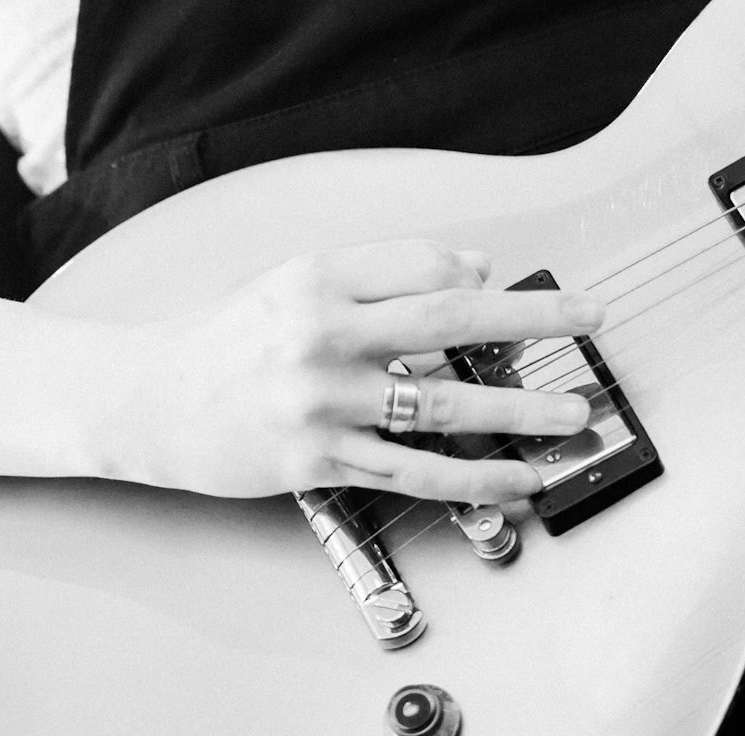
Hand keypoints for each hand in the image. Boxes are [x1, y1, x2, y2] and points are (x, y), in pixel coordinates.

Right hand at [118, 239, 601, 500]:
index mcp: (318, 277)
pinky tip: (515, 478)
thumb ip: (379, 273)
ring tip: (572, 415)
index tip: (536, 291)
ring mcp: (322, 401)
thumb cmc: (230, 338)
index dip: (485, 276)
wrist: (154, 399)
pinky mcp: (318, 461)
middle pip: (449, 317)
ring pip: (442, 403)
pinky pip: (414, 472)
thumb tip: (471, 269)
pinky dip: (474, 476)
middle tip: (591, 317)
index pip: (421, 265)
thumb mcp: (295, 282)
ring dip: (519, 411)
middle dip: (532, 316)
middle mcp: (323, 332)